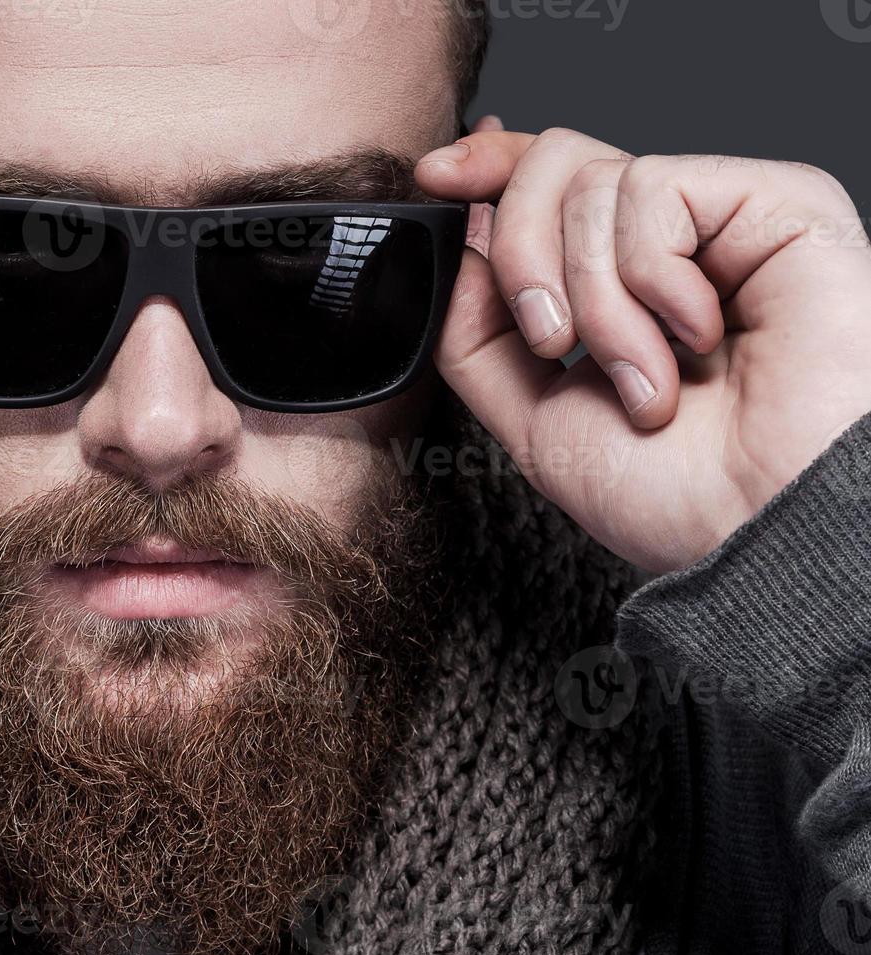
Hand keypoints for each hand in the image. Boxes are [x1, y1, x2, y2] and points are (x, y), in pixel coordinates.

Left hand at [417, 122, 870, 572]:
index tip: (437, 179)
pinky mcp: (777, 200)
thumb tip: (461, 233)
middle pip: (553, 164)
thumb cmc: (678, 494)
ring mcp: (723, 218)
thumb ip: (480, 329)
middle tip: (552, 342)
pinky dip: (650, 279)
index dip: (488, 171)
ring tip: (646, 381)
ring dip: (597, 302)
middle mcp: (671, 242)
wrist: (764, 530)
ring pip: (590, 183)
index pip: (545, 186)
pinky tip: (699, 336)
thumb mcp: (533, 415)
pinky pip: (652, 189)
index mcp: (619, 285)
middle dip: (521, 255)